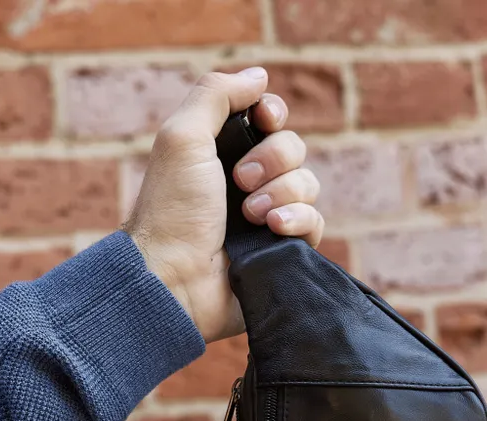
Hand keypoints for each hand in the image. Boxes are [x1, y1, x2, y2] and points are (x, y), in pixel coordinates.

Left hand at [123, 68, 323, 343]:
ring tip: (250, 216)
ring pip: (307, 184)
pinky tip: (272, 230)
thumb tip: (259, 76)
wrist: (176, 279)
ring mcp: (268, 220)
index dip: (272, 115)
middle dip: (273, 159)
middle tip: (240, 181)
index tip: (263, 120)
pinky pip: (315, 222)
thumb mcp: (182, 137)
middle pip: (293, 148)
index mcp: (222, 154)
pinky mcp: (284, 252)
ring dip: (281, 193)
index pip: (268, 120)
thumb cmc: (171, 210)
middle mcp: (247, 184)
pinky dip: (297, 220)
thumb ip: (216, 95)